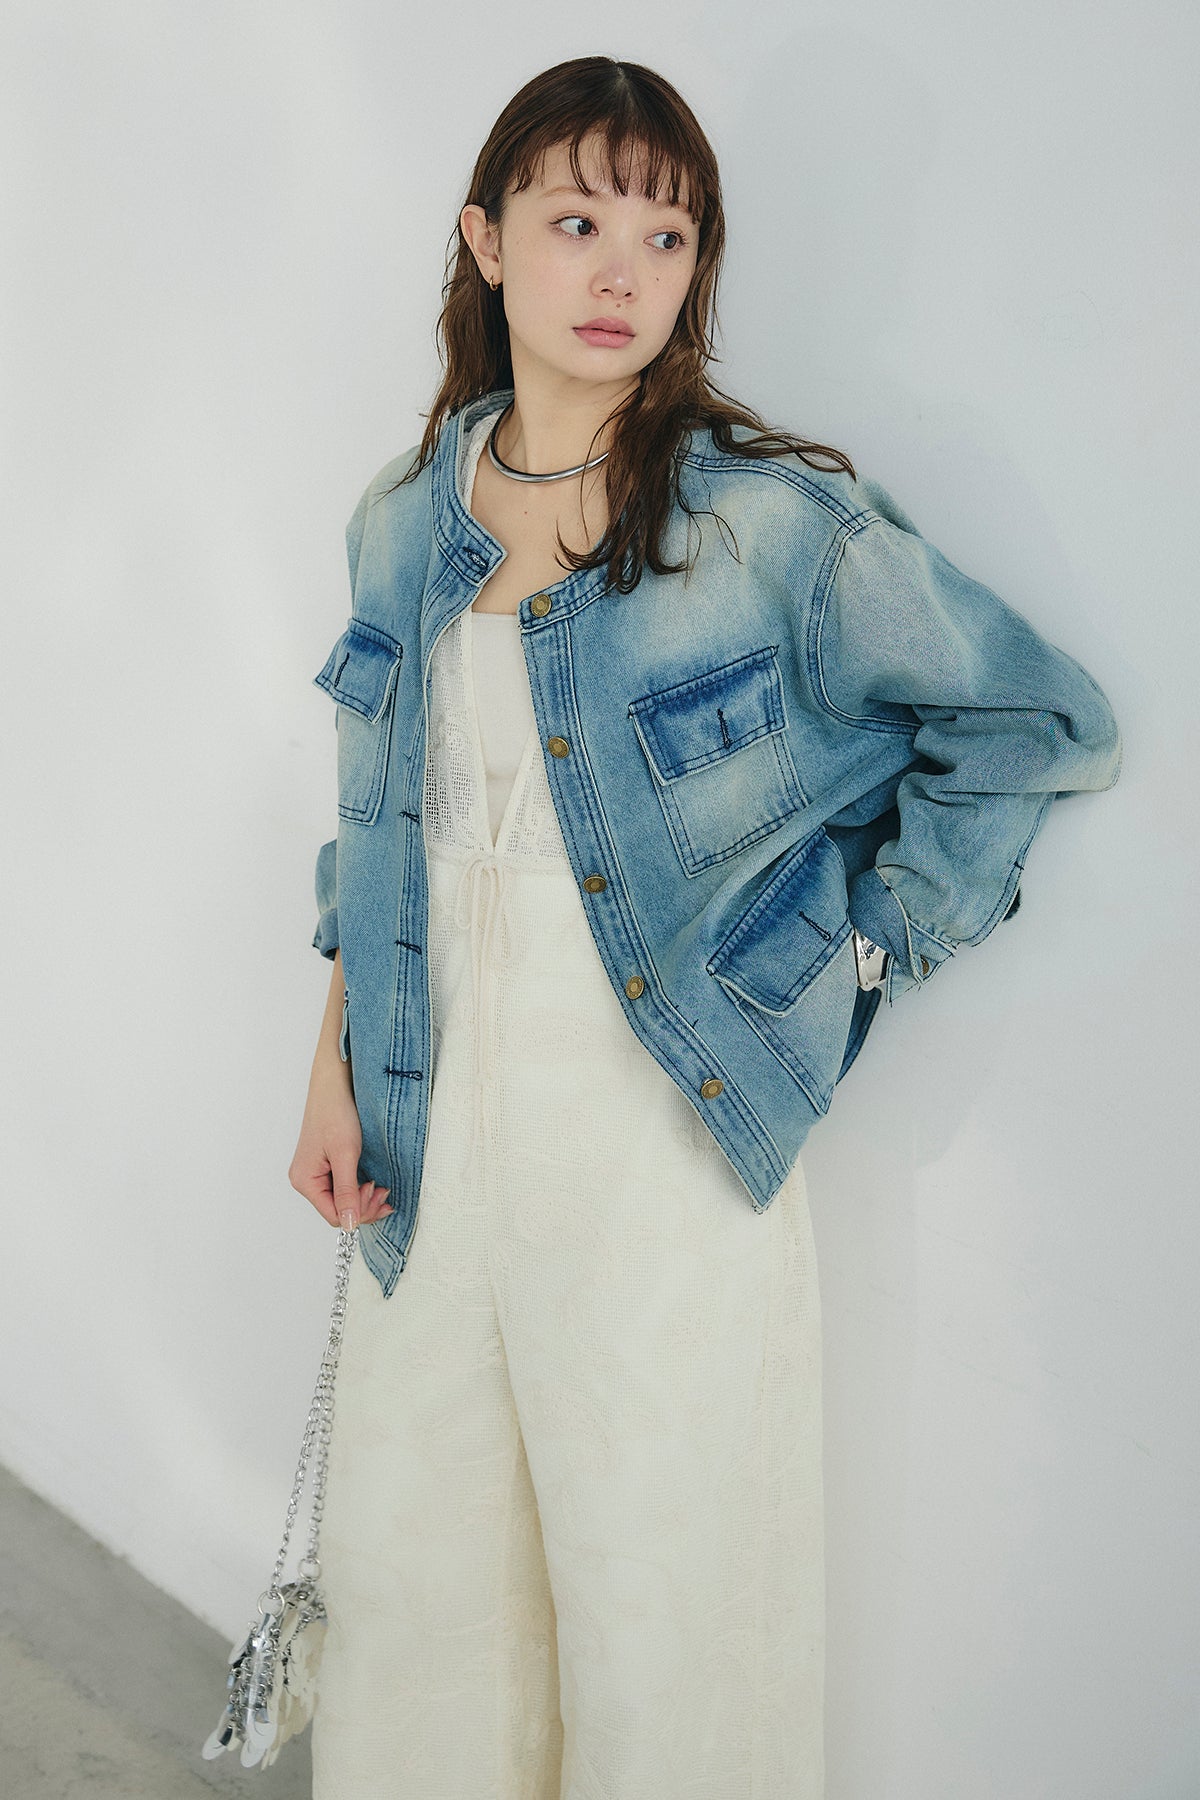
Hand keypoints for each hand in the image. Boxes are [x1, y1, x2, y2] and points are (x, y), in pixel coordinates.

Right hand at [288, 1072, 393, 1231]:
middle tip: (383, 1190)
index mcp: (305, 1180)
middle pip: (339, 1211)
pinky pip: (345, 1188)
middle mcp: (308, 1180)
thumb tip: (348, 1224)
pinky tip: (374, 1183)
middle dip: (364, 1206)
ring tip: (381, 1186)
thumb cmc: (336, 1112)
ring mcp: (318, 1173)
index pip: (334, 1215)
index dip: (358, 1212)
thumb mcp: (345, 1154)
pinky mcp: (329, 1166)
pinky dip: (362, 1189)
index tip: (376, 1192)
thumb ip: (346, 1191)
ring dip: (365, 1199)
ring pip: (344, 1201)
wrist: (336, 1084)